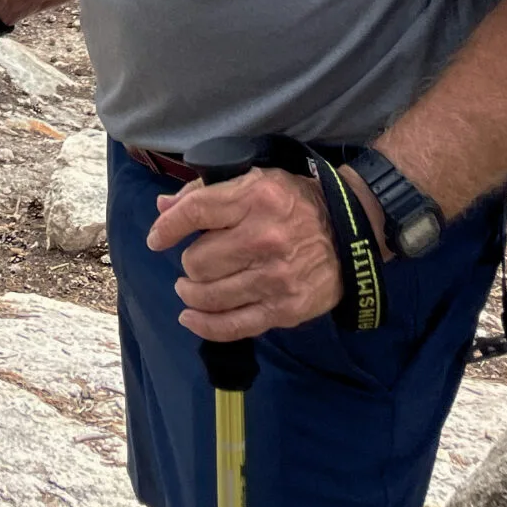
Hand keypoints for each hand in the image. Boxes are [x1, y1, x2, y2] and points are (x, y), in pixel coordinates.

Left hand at [148, 168, 341, 339]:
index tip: (156, 239)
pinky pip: (232, 325)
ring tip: (190, 287)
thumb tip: (163, 208)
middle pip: (198, 261)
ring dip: (191, 292)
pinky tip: (190, 319)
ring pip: (209, 295)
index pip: (196, 212)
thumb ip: (207, 192)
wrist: (350, 232)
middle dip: (189, 262)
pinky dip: (204, 326)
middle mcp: (263, 238)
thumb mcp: (255, 180)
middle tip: (196, 261)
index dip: (167, 228)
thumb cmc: (295, 202)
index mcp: (255, 198)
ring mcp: (274, 278)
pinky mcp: (284, 309)